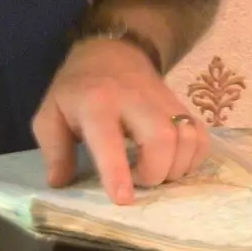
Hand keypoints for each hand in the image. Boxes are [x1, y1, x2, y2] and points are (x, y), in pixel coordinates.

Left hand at [33, 38, 206, 204]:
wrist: (111, 52)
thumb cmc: (77, 90)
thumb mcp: (50, 114)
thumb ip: (54, 150)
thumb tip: (60, 183)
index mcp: (96, 103)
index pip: (109, 138)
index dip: (117, 170)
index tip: (123, 198)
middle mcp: (134, 100)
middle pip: (162, 138)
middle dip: (155, 172)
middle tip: (139, 179)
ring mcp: (163, 100)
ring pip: (187, 137)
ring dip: (176, 167)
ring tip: (156, 172)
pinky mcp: (180, 105)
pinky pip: (200, 134)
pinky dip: (194, 156)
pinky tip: (175, 163)